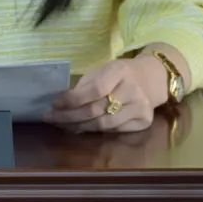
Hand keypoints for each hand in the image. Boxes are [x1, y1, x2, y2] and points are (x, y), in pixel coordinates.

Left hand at [46, 57, 164, 132]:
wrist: (151, 79)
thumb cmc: (119, 74)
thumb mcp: (102, 71)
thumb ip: (84, 86)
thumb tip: (60, 103)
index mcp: (120, 71)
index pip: (94, 89)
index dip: (73, 99)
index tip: (54, 104)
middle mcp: (133, 90)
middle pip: (97, 110)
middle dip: (70, 116)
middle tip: (51, 118)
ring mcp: (141, 108)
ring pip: (104, 125)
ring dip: (80, 126)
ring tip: (64, 125)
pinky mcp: (144, 122)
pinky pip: (114, 131)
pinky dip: (95, 131)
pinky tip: (82, 128)